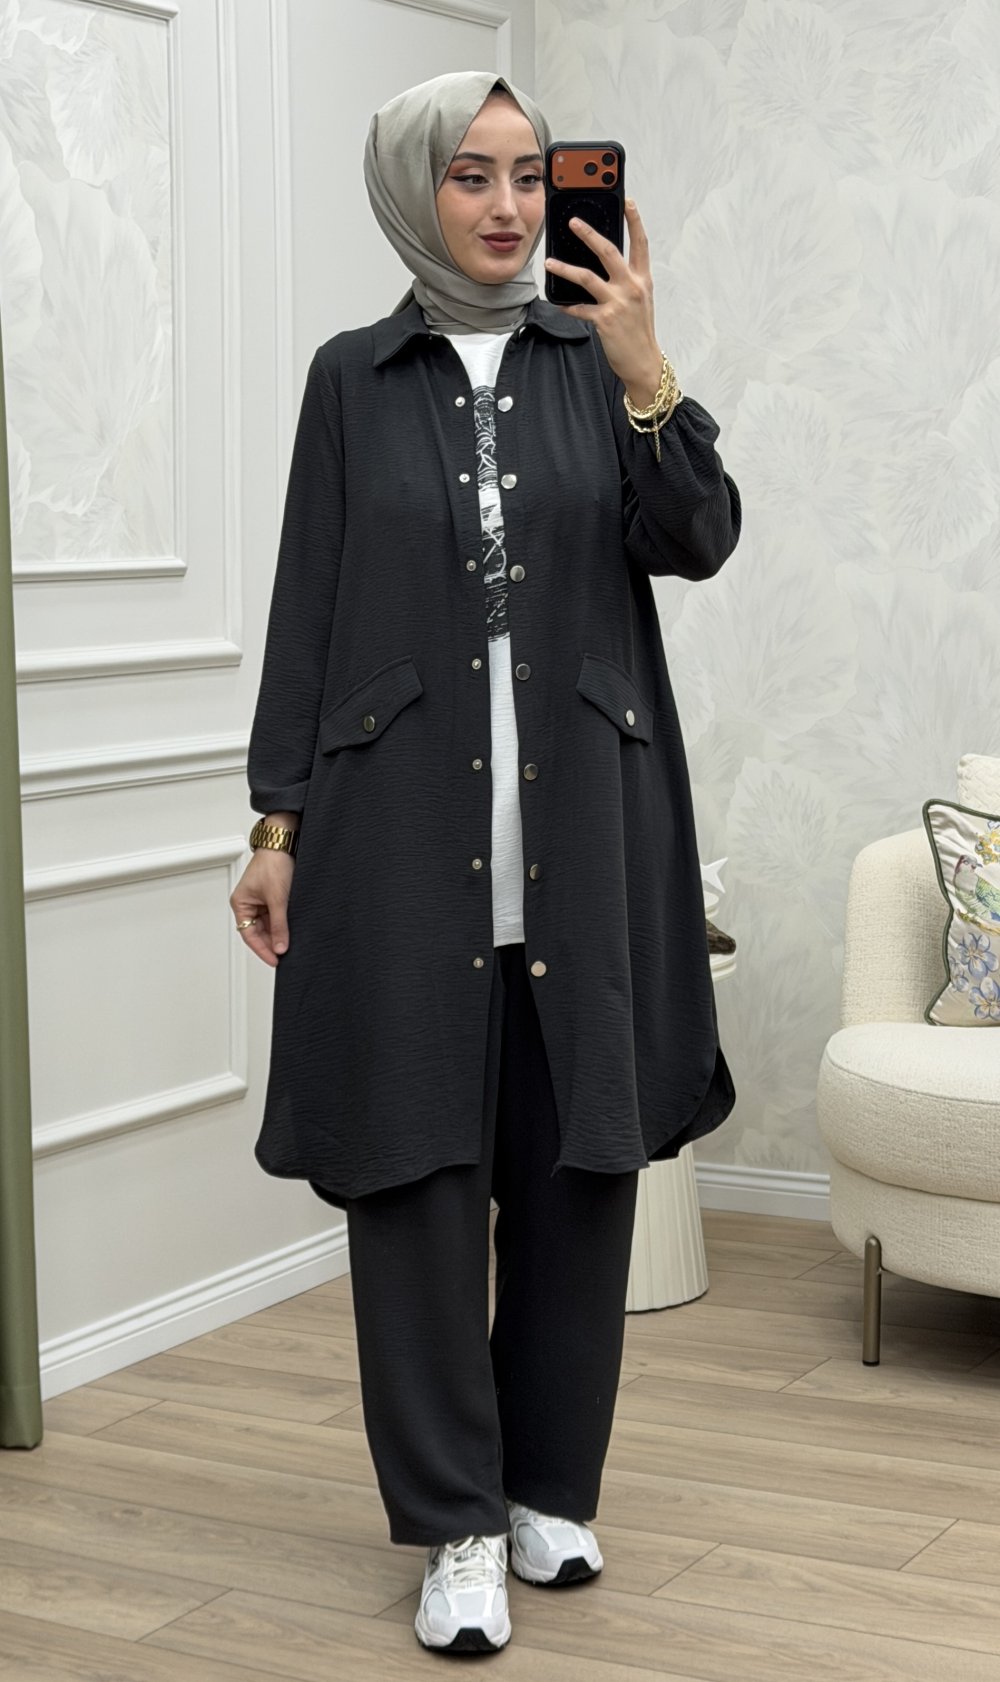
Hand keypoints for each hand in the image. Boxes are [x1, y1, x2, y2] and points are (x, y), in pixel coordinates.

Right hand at [230, 849, 294, 967]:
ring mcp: (262, 901)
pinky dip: (284, 924)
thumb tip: (281, 946)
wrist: (285, 843)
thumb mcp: (277, 899)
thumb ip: (279, 925)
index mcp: (241, 903)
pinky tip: (293, 931)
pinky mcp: (275, 897)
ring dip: (279, 934)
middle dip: (272, 943)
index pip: (249, 935)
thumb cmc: (273, 862)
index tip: (275, 961)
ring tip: (290, 944)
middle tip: (285, 955)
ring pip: (270, 925)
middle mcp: (249, 903)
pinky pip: (278, 916)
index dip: (262, 949)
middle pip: (259, 932)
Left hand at [544, 199, 663, 405]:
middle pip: (608, 252)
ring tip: (550, 262)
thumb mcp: (640, 301)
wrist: (644, 362)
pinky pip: (579, 308)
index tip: (628, 201)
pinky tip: (558, 303)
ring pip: (587, 277)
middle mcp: (632, 287)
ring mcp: (618, 303)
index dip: (635, 221)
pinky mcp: (604, 320)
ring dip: (565, 268)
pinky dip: (567, 305)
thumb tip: (607, 265)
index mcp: (642, 279)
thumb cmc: (640, 332)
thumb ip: (627, 281)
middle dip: (589, 233)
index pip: (640, 243)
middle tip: (573, 222)